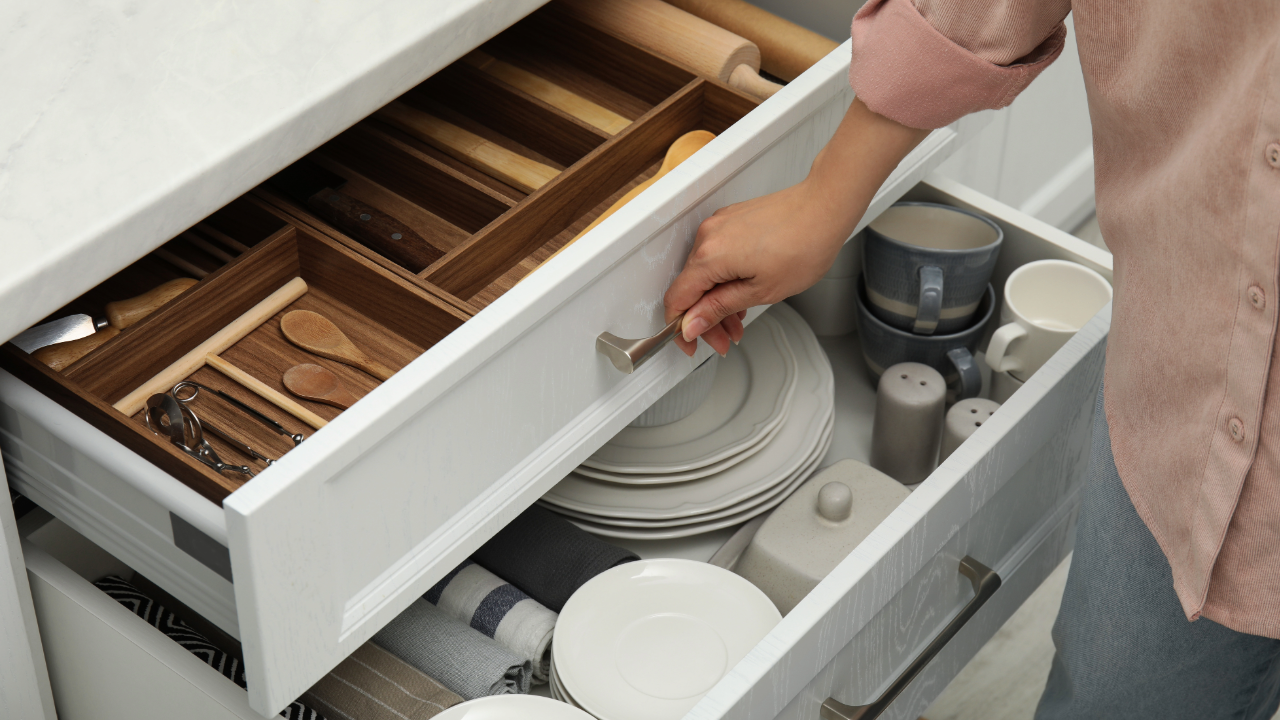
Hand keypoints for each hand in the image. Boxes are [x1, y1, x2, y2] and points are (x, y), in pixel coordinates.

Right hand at [663, 99, 929, 356]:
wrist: (825, 209)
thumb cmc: (804, 245)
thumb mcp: (761, 291)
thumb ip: (719, 309)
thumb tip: (692, 324)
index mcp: (710, 256)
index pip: (677, 299)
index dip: (681, 328)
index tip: (693, 343)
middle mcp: (708, 236)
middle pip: (691, 288)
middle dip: (706, 319)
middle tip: (725, 339)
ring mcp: (718, 225)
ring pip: (705, 273)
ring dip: (717, 300)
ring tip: (738, 321)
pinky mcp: (730, 220)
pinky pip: (716, 255)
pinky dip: (724, 278)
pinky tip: (740, 293)